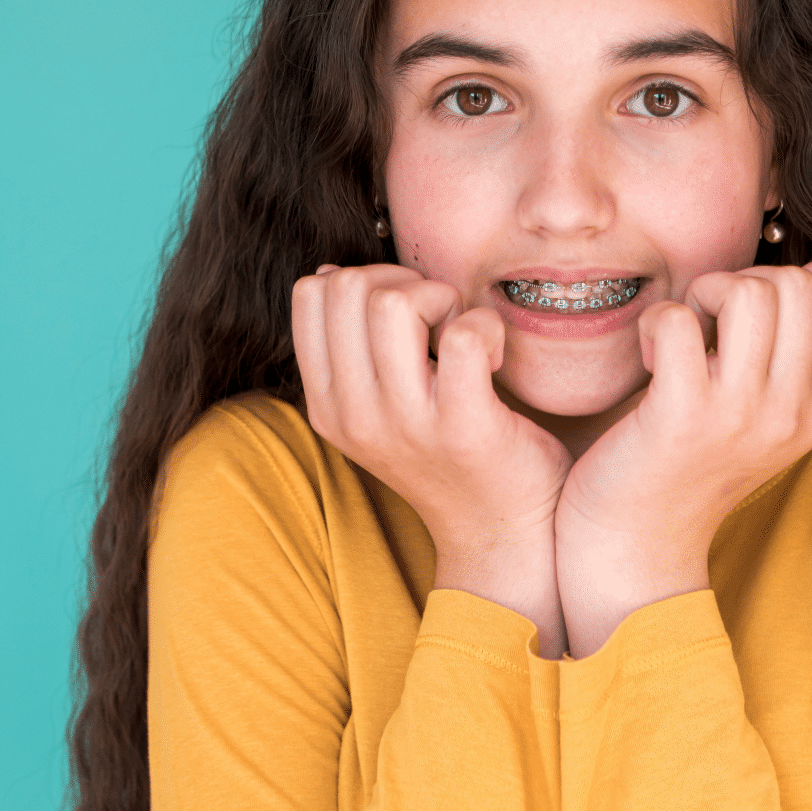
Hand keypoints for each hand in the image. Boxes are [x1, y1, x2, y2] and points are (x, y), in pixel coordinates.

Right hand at [292, 263, 571, 654]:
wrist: (500, 534)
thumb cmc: (449, 455)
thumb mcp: (380, 407)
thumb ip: (353, 348)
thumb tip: (330, 276)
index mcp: (329, 406)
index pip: (311, 295)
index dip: (366, 279)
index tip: (406, 313)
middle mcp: (356, 416)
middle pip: (351, 288)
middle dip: (404, 281)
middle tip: (440, 319)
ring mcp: (406, 424)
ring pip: (395, 302)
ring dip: (442, 298)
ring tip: (462, 334)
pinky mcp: (463, 427)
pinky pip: (463, 335)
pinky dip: (487, 324)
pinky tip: (495, 355)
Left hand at [554, 261, 811, 654]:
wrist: (634, 550)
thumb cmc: (685, 469)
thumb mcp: (760, 415)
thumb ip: (792, 349)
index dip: (780, 284)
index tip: (737, 321)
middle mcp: (789, 413)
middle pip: (795, 285)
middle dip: (740, 281)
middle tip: (704, 324)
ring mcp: (740, 416)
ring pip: (748, 291)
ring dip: (702, 294)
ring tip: (681, 336)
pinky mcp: (681, 416)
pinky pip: (679, 321)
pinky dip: (656, 323)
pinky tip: (648, 359)